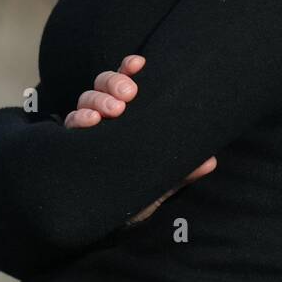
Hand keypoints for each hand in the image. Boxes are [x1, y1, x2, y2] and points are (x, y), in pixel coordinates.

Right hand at [64, 55, 217, 225]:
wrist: (117, 218)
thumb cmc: (142, 187)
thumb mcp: (164, 177)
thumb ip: (183, 168)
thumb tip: (210, 161)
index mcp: (130, 111)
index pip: (128, 80)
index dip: (130, 67)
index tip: (140, 63)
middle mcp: (106, 113)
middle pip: (104, 83)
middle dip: (114, 82)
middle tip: (129, 93)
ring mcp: (88, 126)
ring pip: (87, 98)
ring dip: (99, 100)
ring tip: (113, 110)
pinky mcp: (73, 143)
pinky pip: (70, 124)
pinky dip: (79, 118)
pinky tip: (90, 122)